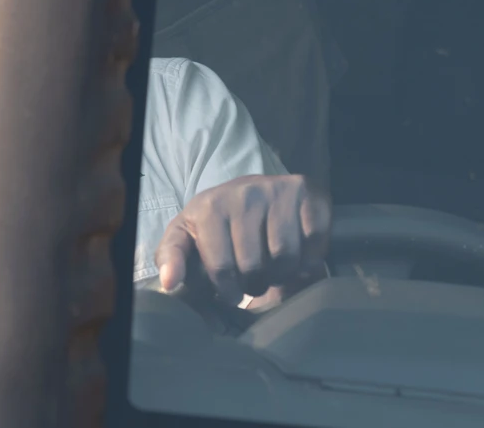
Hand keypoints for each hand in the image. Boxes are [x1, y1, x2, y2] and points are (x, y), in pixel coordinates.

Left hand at [154, 174, 329, 304]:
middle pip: (255, 266)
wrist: (252, 189)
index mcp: (208, 207)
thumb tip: (169, 283)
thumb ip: (171, 258)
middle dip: (255, 284)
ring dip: (282, 275)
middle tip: (254, 280)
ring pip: (286, 258)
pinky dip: (309, 259)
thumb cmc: (216, 222)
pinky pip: (314, 243)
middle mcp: (243, 194)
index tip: (231, 293)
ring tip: (273, 270)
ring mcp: (276, 191)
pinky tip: (297, 256)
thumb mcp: (186, 235)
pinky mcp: (307, 193)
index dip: (228, 290)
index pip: (221, 267)